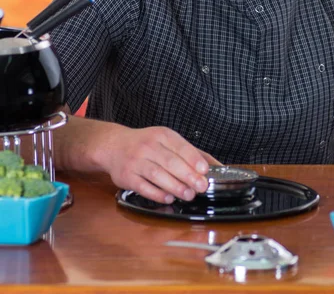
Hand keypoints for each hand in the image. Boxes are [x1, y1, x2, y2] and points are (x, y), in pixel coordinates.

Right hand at [102, 124, 220, 203]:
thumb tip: (217, 165)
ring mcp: (136, 161)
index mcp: (162, 135)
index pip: (180, 146)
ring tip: (188, 194)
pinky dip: (157, 194)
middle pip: (170, 162)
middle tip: (201, 186)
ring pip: (158, 175)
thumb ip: (192, 152)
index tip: (204, 170)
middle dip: (188, 175)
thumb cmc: (146, 144)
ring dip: (175, 186)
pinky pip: (143, 187)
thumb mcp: (168, 140)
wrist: (114, 146)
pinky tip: (168, 198)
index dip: (193, 159)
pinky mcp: (127, 176)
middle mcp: (148, 146)